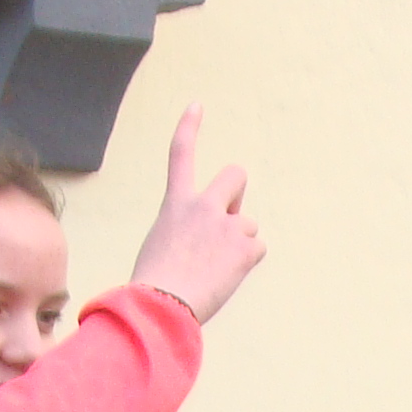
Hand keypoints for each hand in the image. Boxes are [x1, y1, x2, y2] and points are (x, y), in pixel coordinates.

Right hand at [129, 108, 263, 321]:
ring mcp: (226, 224)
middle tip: (230, 219)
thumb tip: (218, 243)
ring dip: (238, 244)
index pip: (180, 155)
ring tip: (215, 269)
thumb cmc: (154, 286)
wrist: (160, 306)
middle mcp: (203, 206)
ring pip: (247, 225)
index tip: (197, 105)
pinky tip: (226, 277)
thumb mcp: (162, 247)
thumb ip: (188, 233)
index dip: (189, 127)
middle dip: (238, 192)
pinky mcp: (245, 247)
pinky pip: (257, 249)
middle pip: (236, 176)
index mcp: (176, 204)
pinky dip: (246, 263)